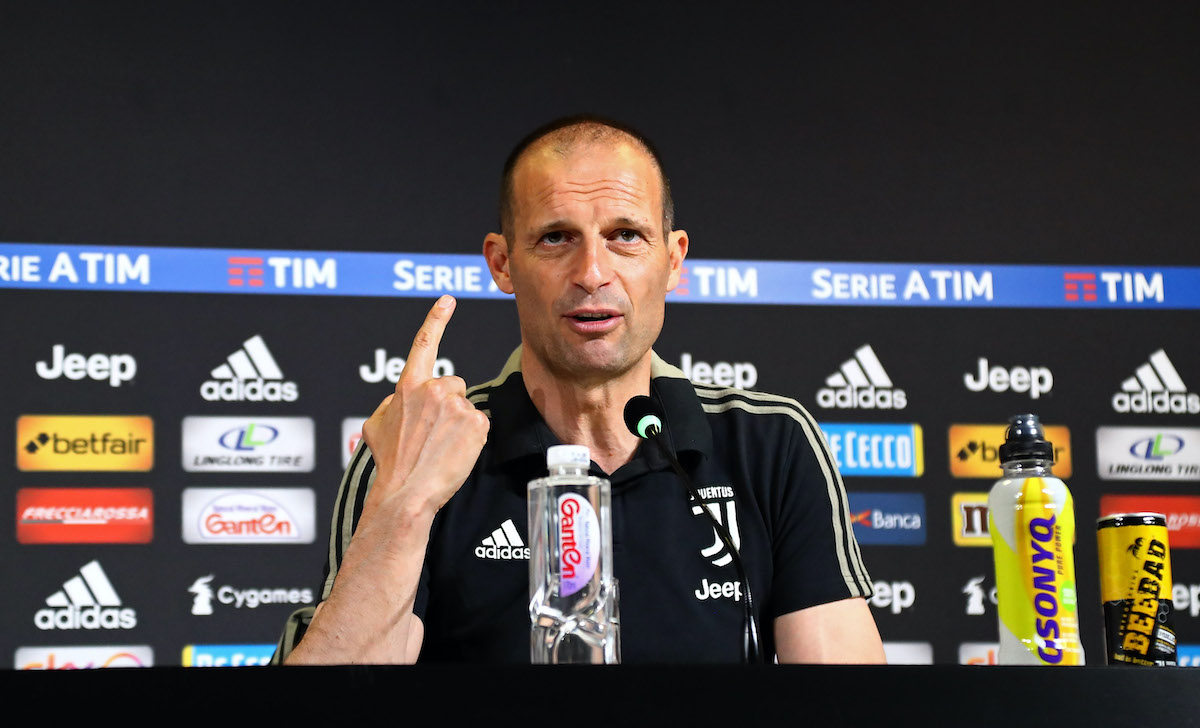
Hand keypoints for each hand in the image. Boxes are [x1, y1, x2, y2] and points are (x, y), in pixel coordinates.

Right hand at [361, 295, 489, 516]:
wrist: (406, 492)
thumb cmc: (391, 463)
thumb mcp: (376, 426)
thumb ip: (392, 404)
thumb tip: (400, 402)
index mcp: (408, 387)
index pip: (424, 344)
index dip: (436, 319)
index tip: (448, 300)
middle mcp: (434, 389)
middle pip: (453, 384)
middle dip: (448, 403)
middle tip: (433, 433)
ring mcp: (457, 406)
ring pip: (466, 407)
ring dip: (458, 423)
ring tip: (440, 447)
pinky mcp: (476, 423)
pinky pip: (479, 424)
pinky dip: (471, 438)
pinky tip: (454, 452)